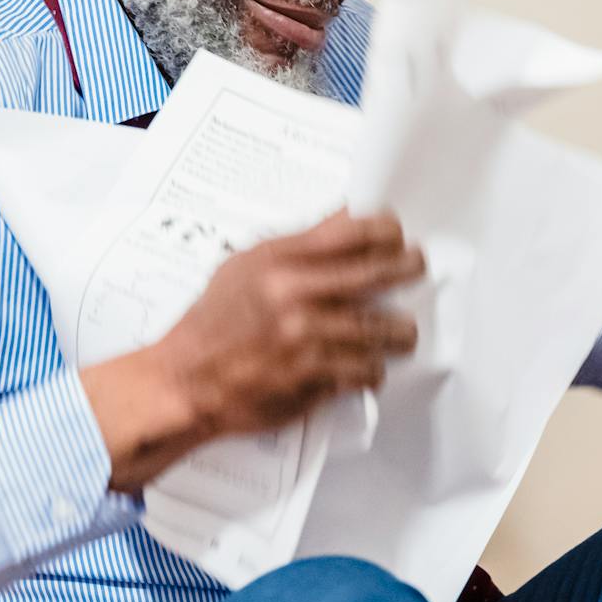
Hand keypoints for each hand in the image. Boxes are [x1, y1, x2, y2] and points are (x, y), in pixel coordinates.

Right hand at [81, 211, 423, 490]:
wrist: (186, 381)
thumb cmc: (212, 324)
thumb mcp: (243, 267)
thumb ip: (295, 245)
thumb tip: (345, 219)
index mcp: (277, 261)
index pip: (351, 231)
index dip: (386, 230)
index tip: (397, 235)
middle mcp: (294, 295)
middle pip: (378, 272)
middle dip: (408, 269)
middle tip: (416, 270)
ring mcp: (307, 339)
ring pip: (383, 329)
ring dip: (399, 331)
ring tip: (400, 331)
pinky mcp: (314, 378)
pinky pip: (366, 370)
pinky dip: (373, 369)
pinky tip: (367, 366)